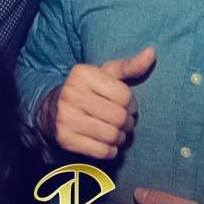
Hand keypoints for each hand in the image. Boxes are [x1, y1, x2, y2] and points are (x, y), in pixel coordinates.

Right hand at [36, 46, 155, 159]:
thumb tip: (152, 52)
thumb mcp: (105, 74)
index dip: (132, 104)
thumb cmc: (87, 90)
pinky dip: (110, 150)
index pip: (125, 96)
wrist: (51, 110)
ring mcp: (65, 118)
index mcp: (82, 74)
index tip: (128, 106)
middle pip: (119, 117)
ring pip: (111, 135)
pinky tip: (107, 143)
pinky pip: (101, 151)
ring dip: (120, 138)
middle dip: (128, 123)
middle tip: (125, 122)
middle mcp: (71, 94)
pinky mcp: (65, 139)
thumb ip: (130, 65)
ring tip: (117, 133)